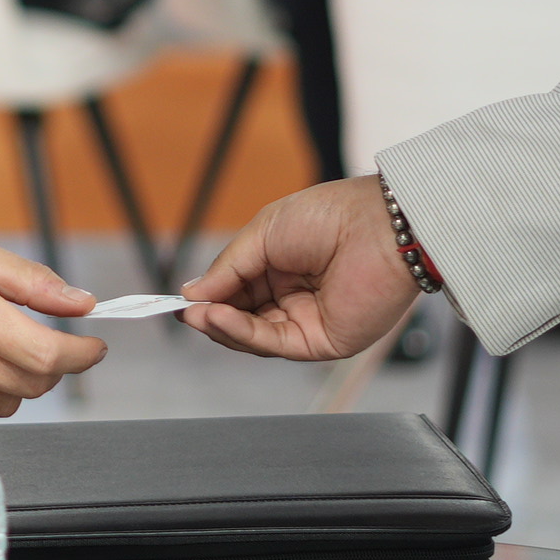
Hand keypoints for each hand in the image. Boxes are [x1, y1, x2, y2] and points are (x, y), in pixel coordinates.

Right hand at [179, 176, 416, 362]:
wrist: (379, 227)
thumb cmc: (330, 216)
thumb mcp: (263, 232)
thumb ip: (227, 268)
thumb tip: (192, 292)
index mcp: (282, 267)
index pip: (237, 291)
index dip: (209, 297)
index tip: (180, 300)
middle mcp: (293, 297)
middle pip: (241, 318)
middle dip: (210, 316)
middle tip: (184, 312)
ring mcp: (307, 321)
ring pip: (253, 336)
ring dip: (221, 326)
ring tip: (198, 313)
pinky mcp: (322, 341)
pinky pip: (274, 343)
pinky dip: (242, 332)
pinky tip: (220, 317)